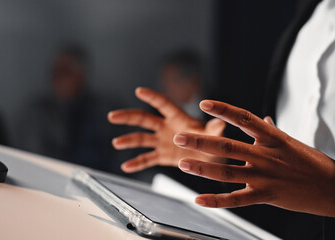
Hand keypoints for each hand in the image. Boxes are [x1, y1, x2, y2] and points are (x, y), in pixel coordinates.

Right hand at [108, 87, 225, 172]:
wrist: (212, 159)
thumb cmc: (214, 141)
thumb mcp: (215, 135)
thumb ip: (215, 129)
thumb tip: (221, 123)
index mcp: (179, 118)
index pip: (163, 104)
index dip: (152, 97)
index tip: (139, 91)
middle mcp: (167, 127)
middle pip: (144, 119)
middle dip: (128, 116)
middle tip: (113, 116)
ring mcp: (163, 142)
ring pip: (142, 138)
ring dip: (128, 140)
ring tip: (116, 143)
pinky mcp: (163, 156)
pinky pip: (147, 159)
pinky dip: (136, 163)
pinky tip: (125, 167)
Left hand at [173, 100, 334, 217]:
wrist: (334, 186)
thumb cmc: (312, 162)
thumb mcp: (291, 142)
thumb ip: (272, 131)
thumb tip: (263, 120)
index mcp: (272, 137)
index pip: (244, 118)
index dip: (223, 110)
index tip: (204, 103)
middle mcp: (265, 154)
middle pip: (227, 145)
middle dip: (200, 141)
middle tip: (179, 137)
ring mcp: (265, 176)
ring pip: (227, 171)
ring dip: (202, 168)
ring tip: (183, 164)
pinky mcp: (267, 195)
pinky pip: (237, 199)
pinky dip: (217, 200)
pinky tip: (200, 199)